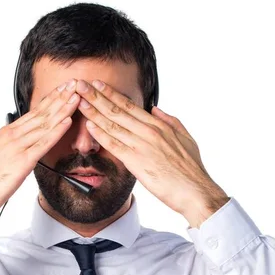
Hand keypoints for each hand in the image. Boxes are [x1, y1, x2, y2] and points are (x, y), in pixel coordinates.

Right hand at [0, 79, 80, 227]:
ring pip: (45, 125)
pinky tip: (67, 123)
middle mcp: (13, 136)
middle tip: (75, 84)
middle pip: (42, 114)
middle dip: (61, 98)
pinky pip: (43, 145)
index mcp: (7, 132)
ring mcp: (18, 148)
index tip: (63, 88)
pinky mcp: (23, 162)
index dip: (51, 99)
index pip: (34, 112)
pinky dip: (56, 133)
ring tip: (76, 98)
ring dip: (63, 111)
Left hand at [74, 79, 228, 227]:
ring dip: (93, 112)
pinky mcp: (136, 162)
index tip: (98, 85)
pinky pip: (114, 145)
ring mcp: (141, 145)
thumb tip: (155, 109)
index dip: (111, 94)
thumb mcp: (185, 137)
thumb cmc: (191, 168)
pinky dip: (100, 135)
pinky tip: (88, 126)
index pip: (130, 106)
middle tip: (80, 84)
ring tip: (79, 101)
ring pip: (112, 125)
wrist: (195, 190)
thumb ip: (170, 121)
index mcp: (159, 125)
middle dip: (96, 96)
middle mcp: (148, 131)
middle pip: (117, 111)